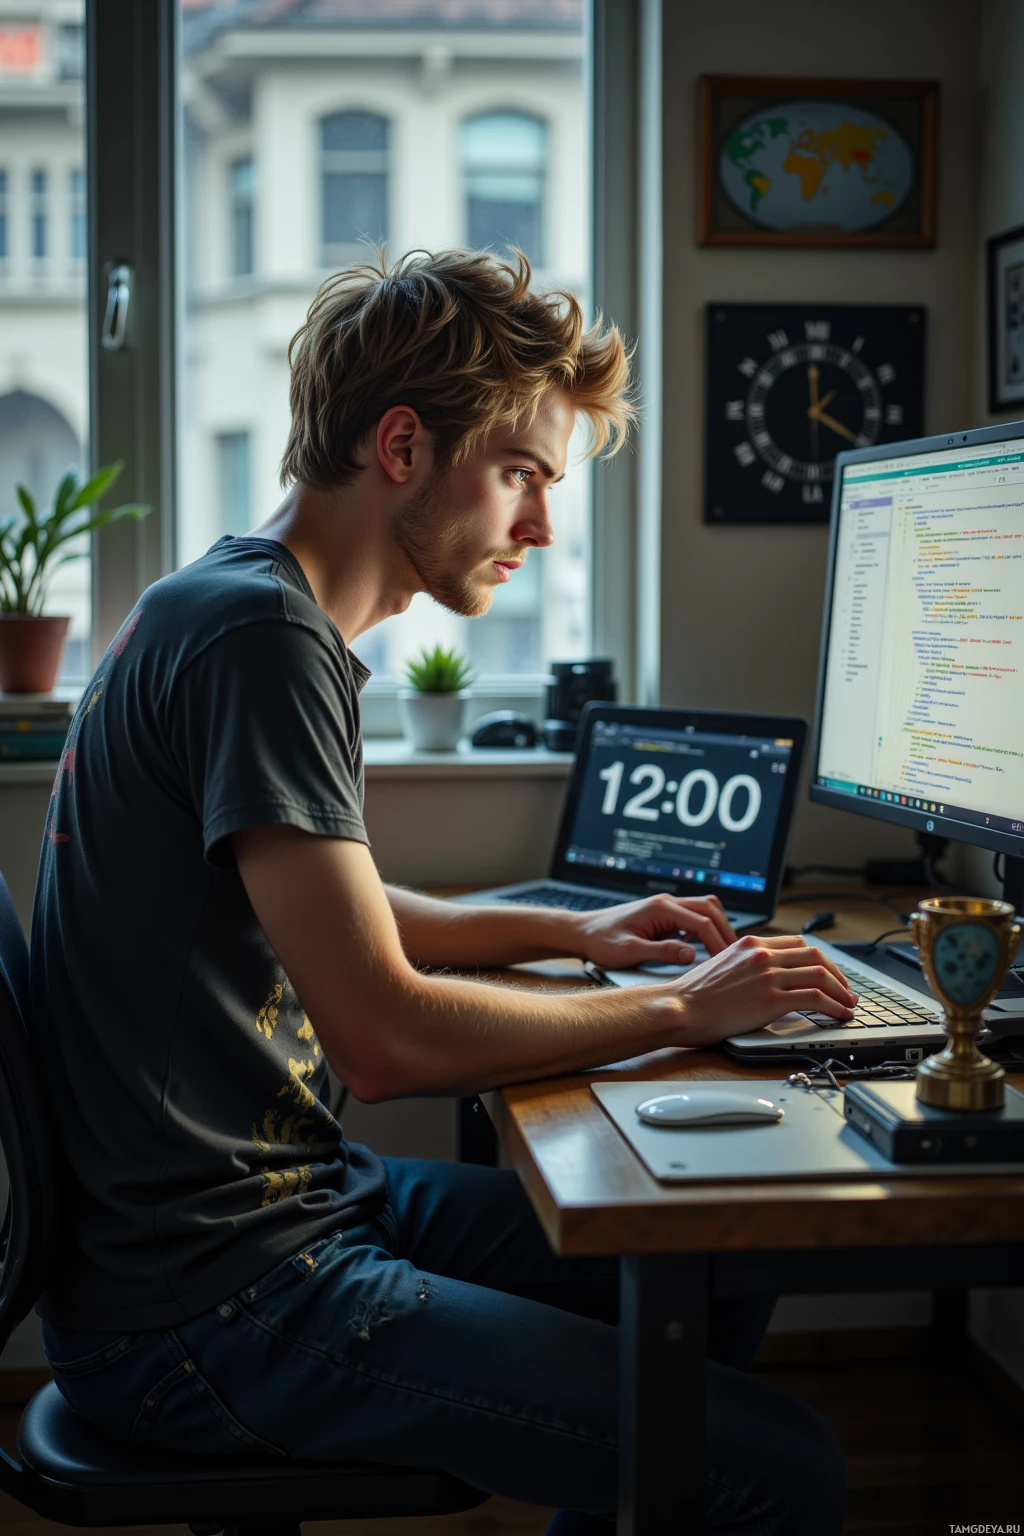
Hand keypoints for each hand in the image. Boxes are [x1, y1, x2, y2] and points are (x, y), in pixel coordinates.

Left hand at [573, 894, 735, 969]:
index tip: (728, 962)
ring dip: (718, 926)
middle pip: (710, 909)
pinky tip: (706, 948)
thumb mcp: (629, 951)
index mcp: (660, 908)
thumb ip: (661, 952)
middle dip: (725, 931)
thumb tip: (692, 955)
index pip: (701, 922)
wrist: (583, 932)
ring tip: (726, 952)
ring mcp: (666, 907)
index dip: (718, 942)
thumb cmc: (602, 941)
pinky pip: (694, 917)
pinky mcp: (665, 915)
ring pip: (705, 908)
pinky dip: (706, 929)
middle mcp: (666, 902)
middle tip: (736, 956)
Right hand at [668, 933, 857, 1046]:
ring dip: (841, 992)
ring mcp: (768, 975)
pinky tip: (840, 1015)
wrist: (680, 1008)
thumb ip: (749, 965)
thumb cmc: (694, 995)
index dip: (820, 960)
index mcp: (751, 943)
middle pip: (815, 955)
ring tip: (848, 1005)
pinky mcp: (771, 999)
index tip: (828, 975)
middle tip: (845, 991)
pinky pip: (816, 998)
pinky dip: (835, 1006)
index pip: (798, 944)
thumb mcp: (723, 966)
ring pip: (821, 975)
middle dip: (837, 975)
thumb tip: (771, 979)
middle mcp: (762, 954)